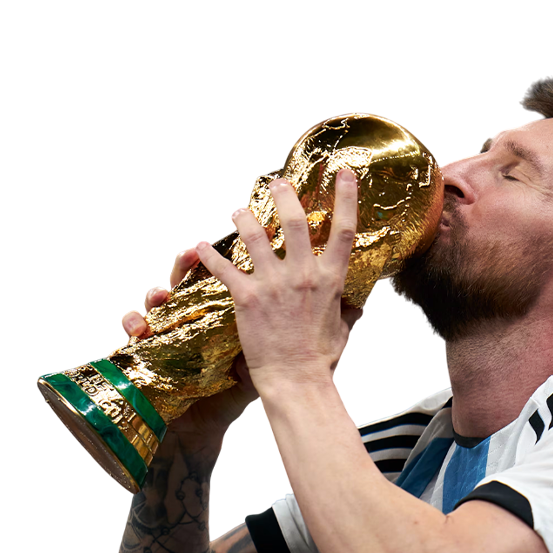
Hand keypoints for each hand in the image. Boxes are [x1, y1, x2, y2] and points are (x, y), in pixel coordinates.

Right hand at [121, 249, 258, 439]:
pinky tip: (138, 328)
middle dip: (184, 266)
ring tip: (159, 294)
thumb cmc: (227, 395)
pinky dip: (132, 323)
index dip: (218, 264)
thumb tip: (292, 324)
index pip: (216, 282)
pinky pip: (132, 329)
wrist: (200, 428)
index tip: (227, 250)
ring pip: (156, 301)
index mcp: (216, 318)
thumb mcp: (250, 368)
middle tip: (190, 254)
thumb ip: (267, 345)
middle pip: (185, 282)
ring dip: (155, 293)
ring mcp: (165, 331)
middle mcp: (189, 318)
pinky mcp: (144, 348)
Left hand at [195, 169, 360, 396]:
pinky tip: (199, 245)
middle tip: (276, 182)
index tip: (344, 173)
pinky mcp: (248, 298)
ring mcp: (275, 284)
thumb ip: (345, 306)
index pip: (344, 230)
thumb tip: (352, 299)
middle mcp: (304, 275)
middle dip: (285, 196)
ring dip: (245, 218)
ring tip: (238, 208)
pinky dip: (209, 256)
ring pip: (256, 236)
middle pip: (295, 222)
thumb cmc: (320, 358)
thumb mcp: (342, 327)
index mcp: (330, 279)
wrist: (296, 380)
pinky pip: (225, 268)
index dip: (346, 197)